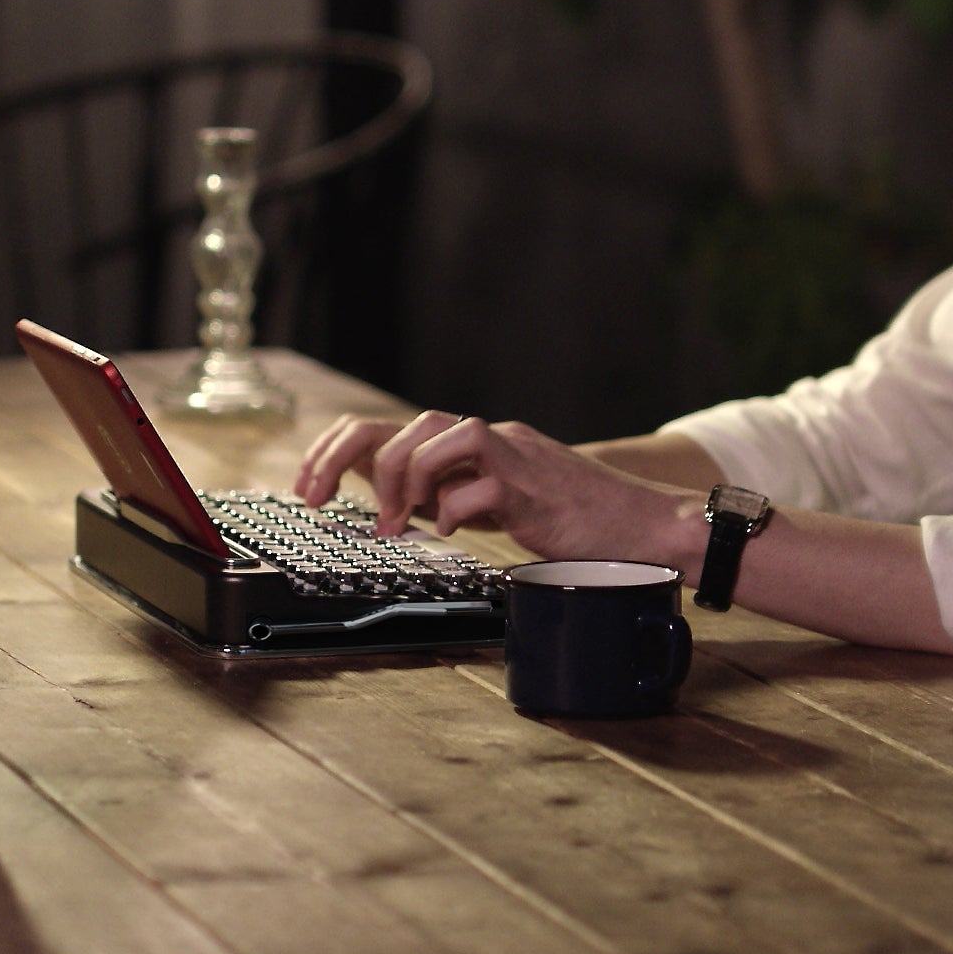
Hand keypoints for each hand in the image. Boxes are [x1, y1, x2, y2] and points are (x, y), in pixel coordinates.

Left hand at [295, 411, 694, 562]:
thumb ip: (451, 492)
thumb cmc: (573, 521)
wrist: (643, 527)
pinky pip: (482, 482)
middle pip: (406, 424)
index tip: (308, 486)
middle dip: (352, 461)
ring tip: (401, 522)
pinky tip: (453, 529)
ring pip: (439, 435)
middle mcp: (490, 439)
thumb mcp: (496, 502)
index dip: (337, 450)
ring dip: (404, 480)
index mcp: (474, 443)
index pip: (391, 426)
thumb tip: (395, 502)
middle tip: (332, 504)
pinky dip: (456, 507)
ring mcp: (515, 457)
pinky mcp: (536, 486)